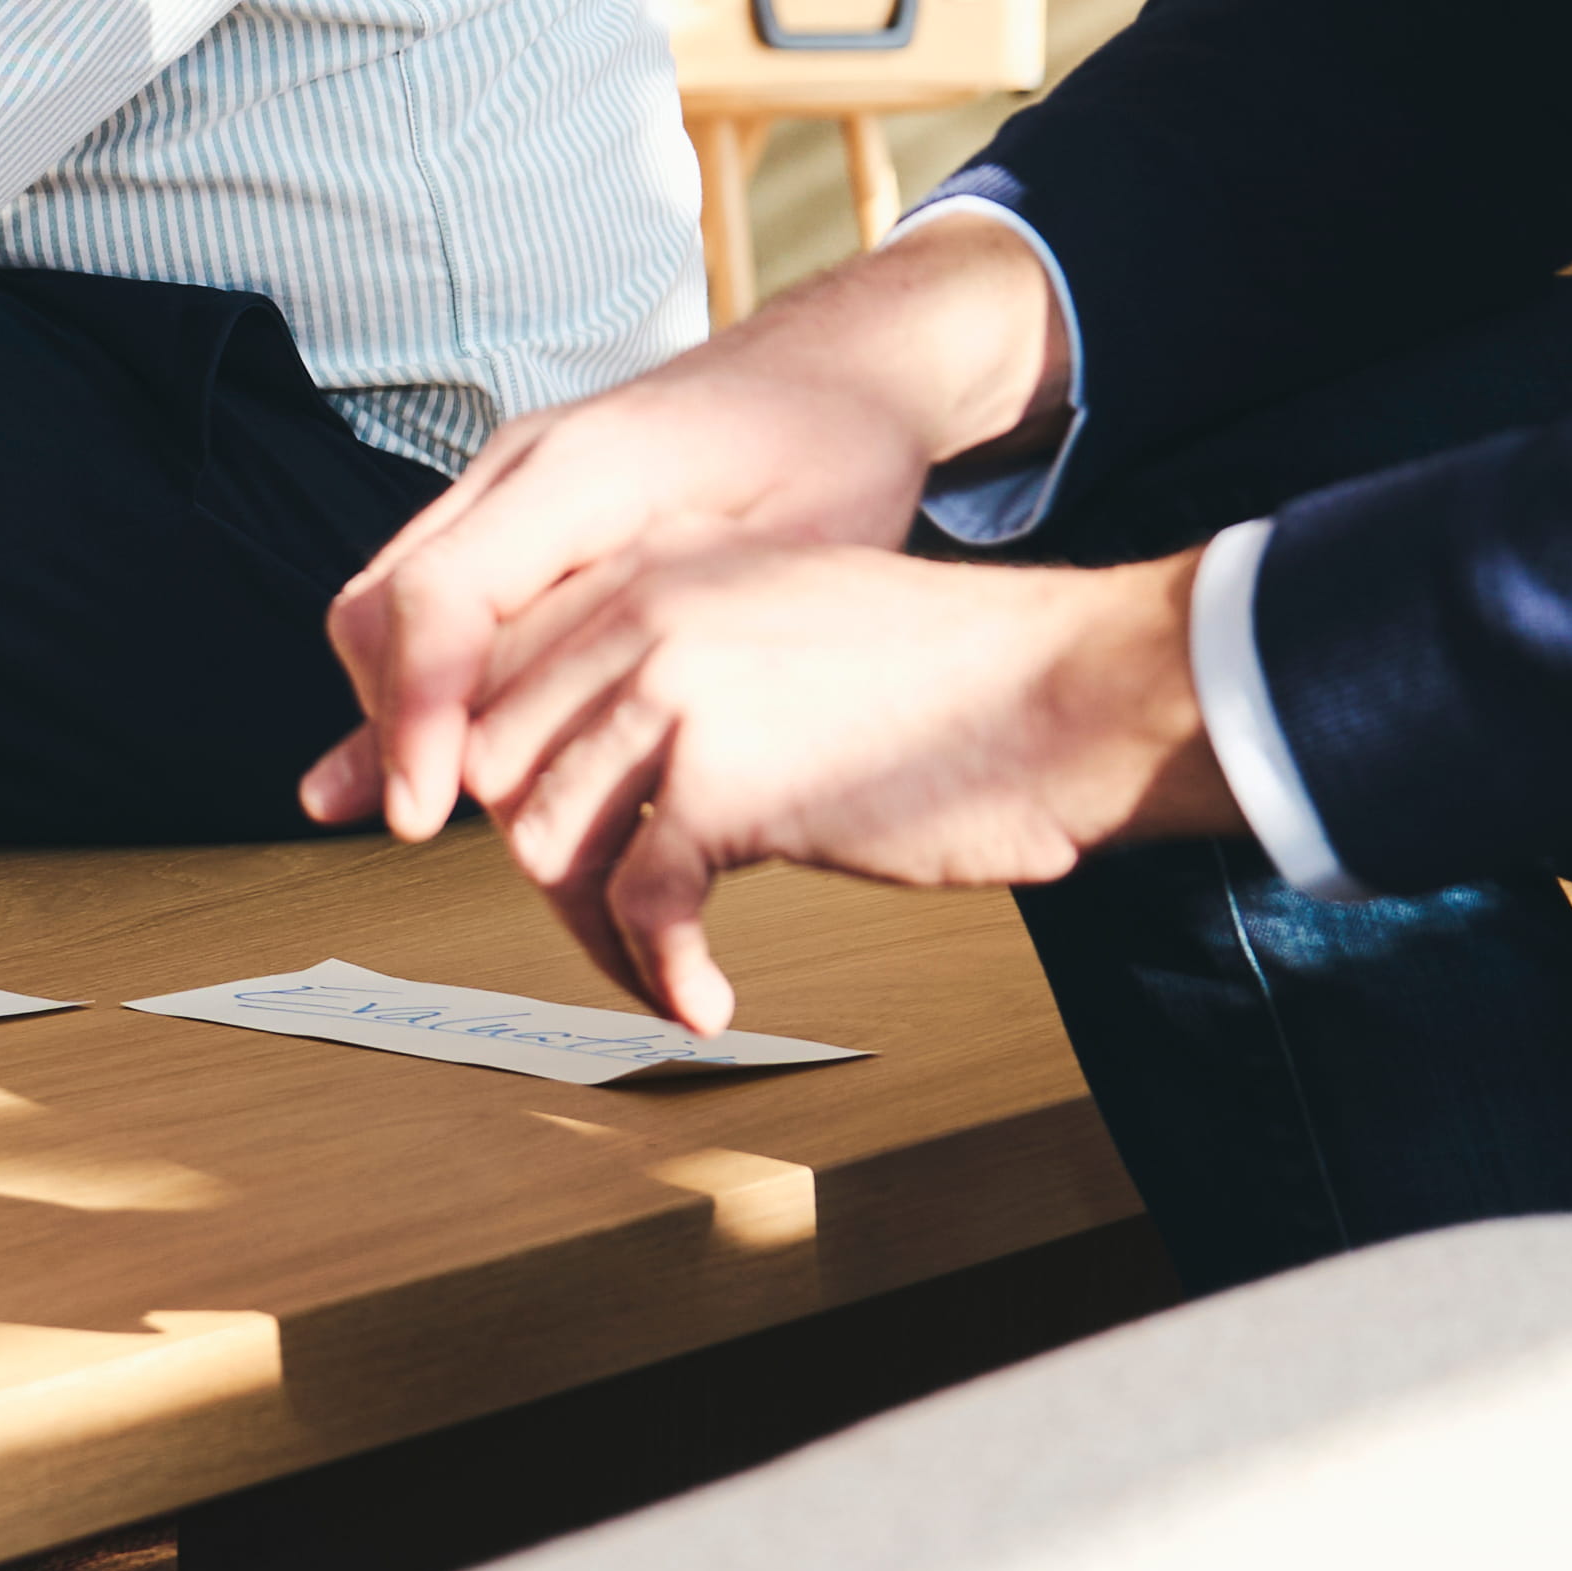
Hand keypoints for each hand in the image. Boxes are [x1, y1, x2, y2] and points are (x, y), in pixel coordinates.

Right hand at [309, 215, 1069, 843]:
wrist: (828, 371)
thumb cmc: (831, 450)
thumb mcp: (796, 551)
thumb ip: (698, 640)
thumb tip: (621, 759)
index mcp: (588, 467)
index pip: (446, 590)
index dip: (418, 709)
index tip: (423, 810)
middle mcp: (521, 466)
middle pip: (386, 603)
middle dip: (390, 721)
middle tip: (426, 823)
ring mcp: (504, 485)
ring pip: (388, 604)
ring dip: (397, 705)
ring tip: (427, 807)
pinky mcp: (511, 515)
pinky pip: (429, 599)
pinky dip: (419, 681)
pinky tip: (405, 761)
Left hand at [458, 536, 1234, 1031]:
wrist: (1073, 690)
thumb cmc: (953, 676)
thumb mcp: (777, 620)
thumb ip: (672, 662)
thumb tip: (584, 767)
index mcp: (648, 569)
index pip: (498, 682)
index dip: (506, 783)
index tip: (556, 850)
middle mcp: (640, 614)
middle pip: (499, 766)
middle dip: (546, 864)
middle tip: (610, 926)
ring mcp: (672, 692)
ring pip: (548, 842)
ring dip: (594, 936)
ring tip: (662, 970)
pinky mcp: (720, 782)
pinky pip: (639, 907)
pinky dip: (662, 974)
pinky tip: (707, 1001)